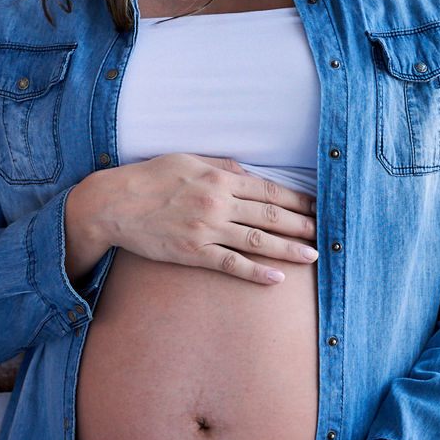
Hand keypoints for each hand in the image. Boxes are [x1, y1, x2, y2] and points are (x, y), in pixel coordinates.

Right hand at [64, 156, 317, 284]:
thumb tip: (249, 172)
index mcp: (220, 177)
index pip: (269, 190)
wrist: (113, 205)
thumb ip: (222, 165)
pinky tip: (276, 279)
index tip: (318, 205)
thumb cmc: (150, 178)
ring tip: (312, 255)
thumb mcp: (188, 160)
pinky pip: (231, 264)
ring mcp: (207, 229)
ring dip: (288, 249)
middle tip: (326, 231)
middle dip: (302, 223)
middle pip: (271, 215)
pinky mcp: (194, 253)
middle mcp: (218, 202)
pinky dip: (256, 272)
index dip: (298, 199)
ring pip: (258, 240)